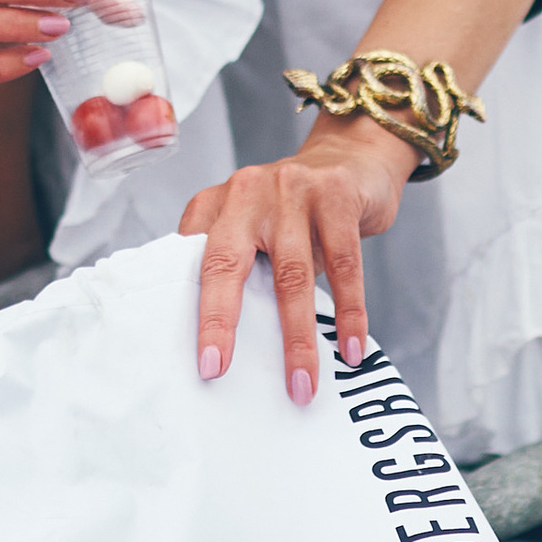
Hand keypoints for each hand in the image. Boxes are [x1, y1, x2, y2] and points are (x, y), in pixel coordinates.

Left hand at [182, 123, 414, 400]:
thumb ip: (238, 264)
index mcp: (216, 204)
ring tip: (302, 385)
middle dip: (220, 321)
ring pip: (292, 275)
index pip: (191, 263)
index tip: (195, 360)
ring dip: (298, 339)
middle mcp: (246, 192)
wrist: (352, 156)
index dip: (188, 311)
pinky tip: (351, 348)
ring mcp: (292, 190)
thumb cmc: (296, 210)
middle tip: (216, 370)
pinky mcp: (337, 195)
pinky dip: (350, 313)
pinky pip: (345, 265)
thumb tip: (226, 341)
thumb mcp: (255, 226)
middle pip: (226, 263)